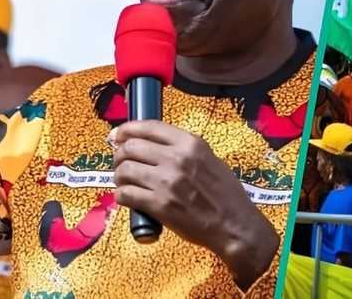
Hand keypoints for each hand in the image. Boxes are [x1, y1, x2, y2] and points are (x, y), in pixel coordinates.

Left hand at [113, 120, 277, 289]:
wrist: (233, 224)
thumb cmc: (225, 193)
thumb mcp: (210, 159)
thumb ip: (184, 150)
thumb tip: (152, 144)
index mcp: (190, 144)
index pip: (149, 127)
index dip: (127, 129)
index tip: (117, 135)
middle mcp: (177, 159)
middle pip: (131, 147)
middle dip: (119, 154)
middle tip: (120, 162)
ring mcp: (167, 182)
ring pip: (124, 170)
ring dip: (119, 176)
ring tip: (124, 182)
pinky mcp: (159, 205)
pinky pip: (126, 194)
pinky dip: (122, 195)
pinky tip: (128, 197)